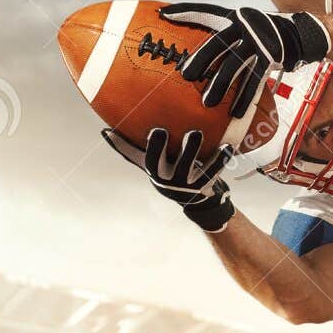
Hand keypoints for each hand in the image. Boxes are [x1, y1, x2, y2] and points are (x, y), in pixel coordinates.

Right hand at [103, 127, 235, 232]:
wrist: (199, 202)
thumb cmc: (170, 174)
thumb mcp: (151, 165)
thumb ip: (130, 150)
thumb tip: (104, 132)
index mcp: (154, 171)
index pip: (144, 158)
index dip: (144, 147)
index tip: (151, 130)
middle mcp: (167, 179)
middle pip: (159, 163)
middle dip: (159, 148)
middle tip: (160, 130)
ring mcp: (186, 183)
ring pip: (187, 166)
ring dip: (191, 149)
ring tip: (195, 132)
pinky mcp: (205, 185)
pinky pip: (213, 170)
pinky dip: (220, 159)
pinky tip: (227, 147)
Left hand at [160, 3, 330, 117]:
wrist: (302, 33)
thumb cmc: (266, 34)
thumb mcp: (246, 27)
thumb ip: (226, 34)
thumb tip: (199, 48)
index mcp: (234, 17)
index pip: (205, 11)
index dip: (185, 11)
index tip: (163, 14)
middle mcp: (245, 25)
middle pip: (217, 43)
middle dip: (199, 59)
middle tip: (184, 75)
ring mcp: (259, 41)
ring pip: (234, 65)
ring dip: (220, 85)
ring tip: (207, 103)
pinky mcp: (271, 57)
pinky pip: (254, 80)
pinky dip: (244, 98)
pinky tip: (235, 113)